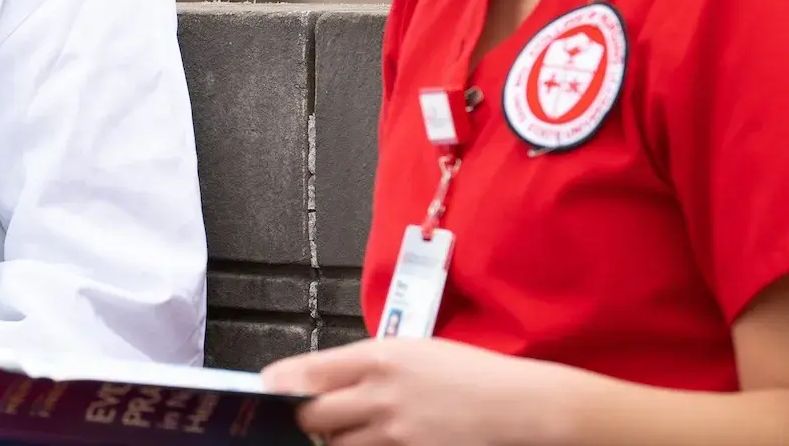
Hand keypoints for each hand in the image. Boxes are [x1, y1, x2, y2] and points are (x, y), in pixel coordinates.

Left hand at [261, 338, 578, 445]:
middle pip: (312, 417)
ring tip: (343, 432)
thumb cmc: (471, 375)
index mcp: (381, 357)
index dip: (280, 386)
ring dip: (332, 442)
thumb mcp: (413, 351)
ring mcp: (397, 434)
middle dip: (303, 420)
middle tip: (307, 418)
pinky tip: (369, 444)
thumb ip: (362, 364)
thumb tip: (313, 378)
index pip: (308, 373)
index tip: (266, 391)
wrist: (522, 407)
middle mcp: (382, 395)